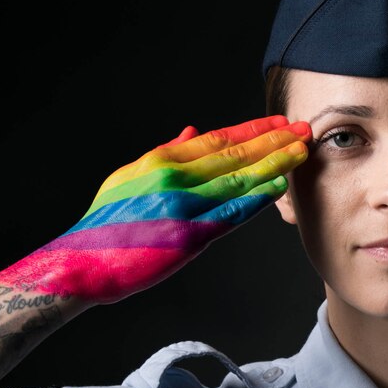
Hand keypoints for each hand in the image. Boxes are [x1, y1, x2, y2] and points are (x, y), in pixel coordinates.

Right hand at [0, 115, 310, 302]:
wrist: (84, 263)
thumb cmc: (105, 224)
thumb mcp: (128, 177)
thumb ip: (163, 154)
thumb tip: (191, 131)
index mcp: (161, 162)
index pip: (217, 139)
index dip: (253, 129)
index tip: (279, 123)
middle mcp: (175, 179)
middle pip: (235, 155)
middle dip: (273, 141)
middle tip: (304, 130)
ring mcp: (183, 207)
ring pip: (238, 180)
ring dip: (273, 164)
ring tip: (301, 153)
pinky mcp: (188, 237)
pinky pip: (230, 214)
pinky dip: (255, 200)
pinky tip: (277, 188)